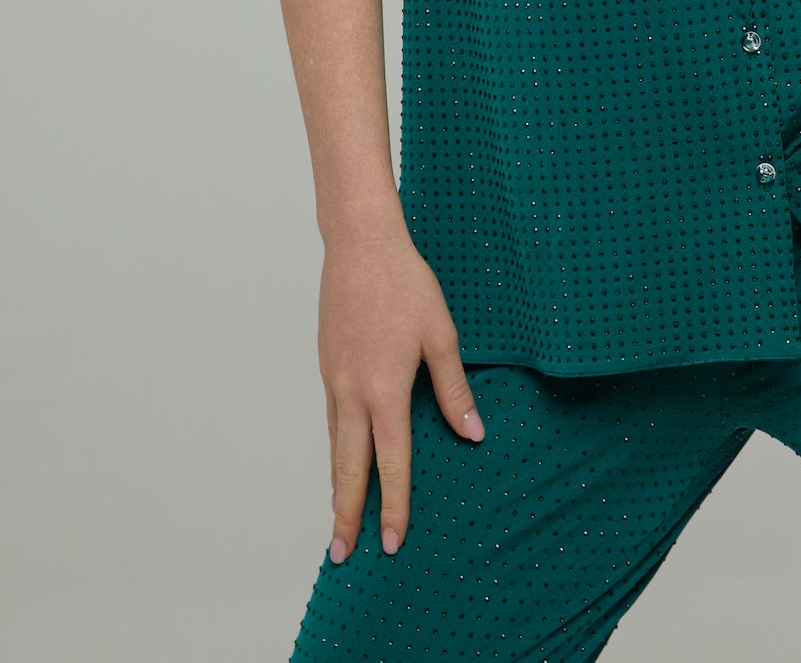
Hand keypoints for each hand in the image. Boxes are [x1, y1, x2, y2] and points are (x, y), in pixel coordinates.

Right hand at [319, 215, 484, 562]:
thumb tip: (473, 433)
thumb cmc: (405, 285)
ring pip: (335, 445)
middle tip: (340, 555)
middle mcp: (352, 393)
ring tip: (340, 518)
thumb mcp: (440, 334)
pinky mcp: (327, 366)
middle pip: (347, 468)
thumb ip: (453, 388)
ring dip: (338, 485)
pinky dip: (336, 448)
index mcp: (384, 390)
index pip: (390, 462)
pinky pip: (331, 419)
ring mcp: (334, 380)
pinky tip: (343, 456)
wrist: (359, 245)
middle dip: (346, 515)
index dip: (393, 505)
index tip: (391, 542)